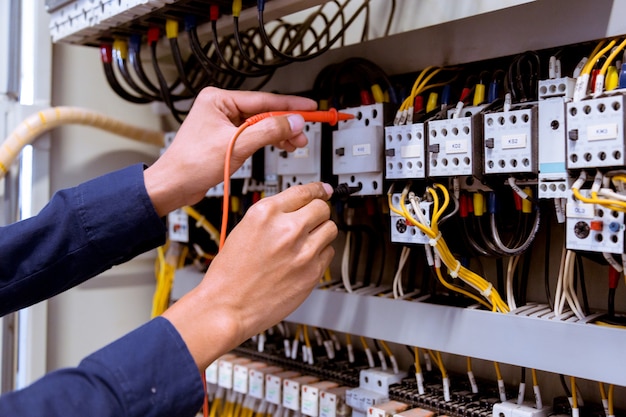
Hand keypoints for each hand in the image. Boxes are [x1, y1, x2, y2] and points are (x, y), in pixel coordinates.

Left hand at [144, 87, 316, 215]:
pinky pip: (252, 134)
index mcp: (219, 99)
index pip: (264, 99)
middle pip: (264, 111)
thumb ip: (269, 131)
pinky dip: (268, 140)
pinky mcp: (225, 138)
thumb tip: (293, 121)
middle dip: (286, 123)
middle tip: (305, 132)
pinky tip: (280, 145)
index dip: (290, 105)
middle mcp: (220, 107)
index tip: (310, 107)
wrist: (174, 185)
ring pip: (260, 124)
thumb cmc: (192, 164)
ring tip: (295, 142)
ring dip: (279, 133)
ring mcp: (222, 123)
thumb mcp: (237, 145)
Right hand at [162, 182, 336, 369]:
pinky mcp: (312, 272)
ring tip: (307, 242)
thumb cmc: (229, 274)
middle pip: (322, 208)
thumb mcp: (244, 229)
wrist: (227, 306)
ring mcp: (303, 251)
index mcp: (266, 213)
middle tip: (313, 220)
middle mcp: (287, 229)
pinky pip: (329, 253)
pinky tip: (304, 260)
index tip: (323, 190)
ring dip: (321, 233)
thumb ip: (272, 216)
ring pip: (331, 229)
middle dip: (318, 212)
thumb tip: (295, 208)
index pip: (304, 191)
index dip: (317, 190)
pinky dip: (320, 254)